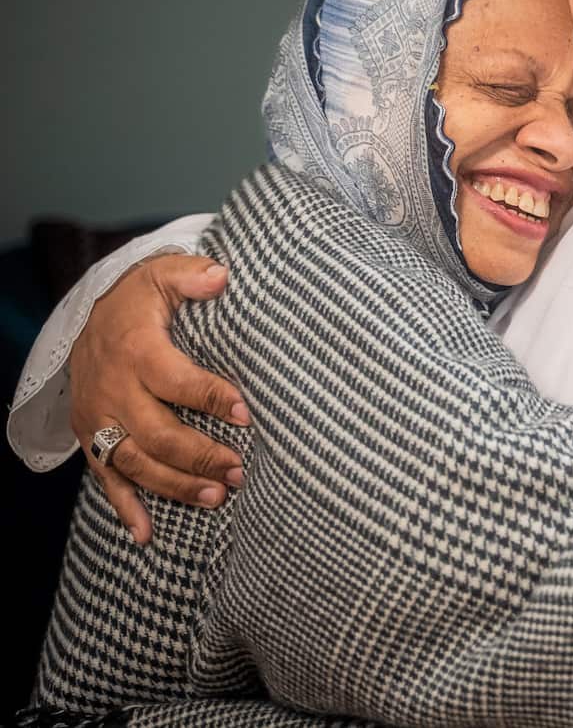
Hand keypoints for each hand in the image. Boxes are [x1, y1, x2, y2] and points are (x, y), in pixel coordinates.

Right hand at [69, 254, 248, 543]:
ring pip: (135, 463)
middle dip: (200, 456)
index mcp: (136, 351)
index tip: (246, 414)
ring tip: (218, 497)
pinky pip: (106, 479)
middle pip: (156, 433)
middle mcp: (113, 391)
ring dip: (175, 486)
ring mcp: (100, 420)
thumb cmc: (139, 298)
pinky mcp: (92, 439)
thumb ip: (192, 275)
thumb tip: (221, 276)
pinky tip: (147, 534)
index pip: (176, 381)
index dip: (211, 398)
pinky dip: (125, 509)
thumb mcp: (162, 275)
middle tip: (240, 470)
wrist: (88, 316)